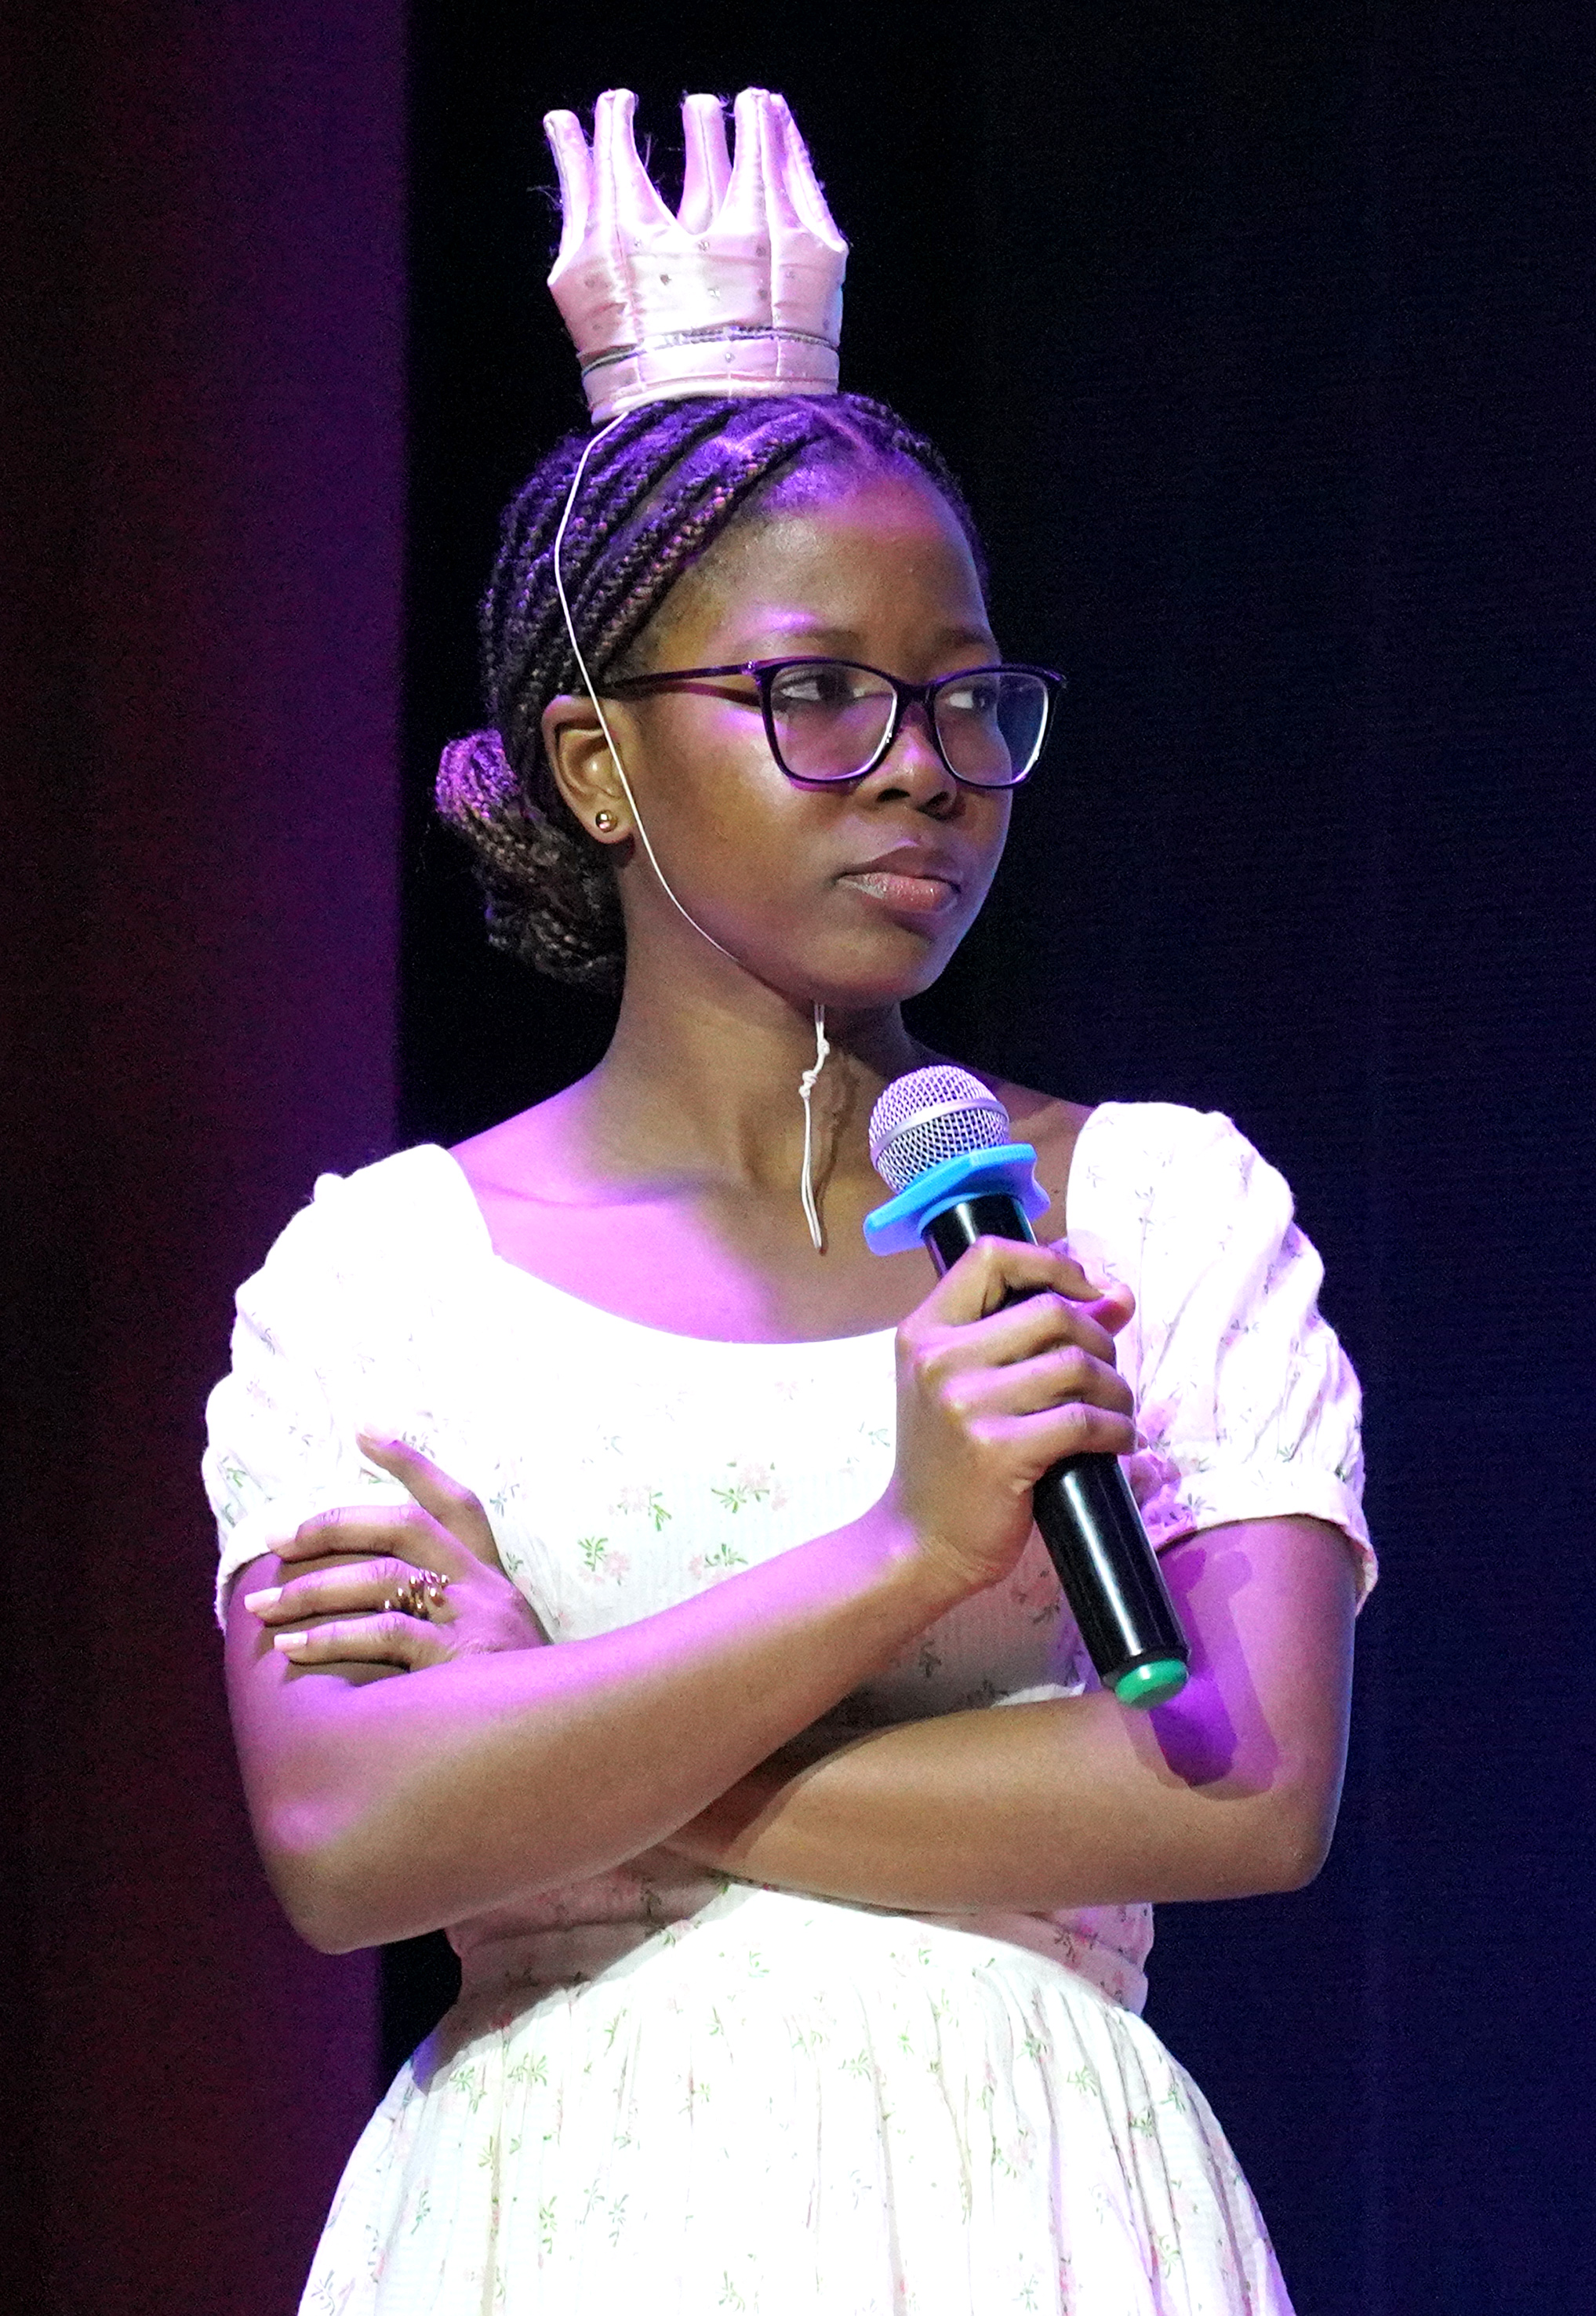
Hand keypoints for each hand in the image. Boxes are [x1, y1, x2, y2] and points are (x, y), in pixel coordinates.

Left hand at [241, 1436, 547, 1673]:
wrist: (564, 1741)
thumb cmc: (514, 1701)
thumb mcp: (497, 1646)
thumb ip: (450, 1621)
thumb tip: (374, 1607)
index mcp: (493, 1577)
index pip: (455, 1502)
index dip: (411, 1463)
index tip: (364, 1429)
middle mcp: (485, 1587)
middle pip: (404, 1525)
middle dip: (333, 1525)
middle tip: (275, 1537)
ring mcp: (475, 1618)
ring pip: (381, 1578)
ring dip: (313, 1589)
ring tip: (263, 1607)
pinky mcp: (461, 1658)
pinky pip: (385, 1634)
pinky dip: (332, 1638)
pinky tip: (294, 1649)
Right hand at [888, 1239, 1135, 1601]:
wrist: (921, 1542)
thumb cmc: (951, 1460)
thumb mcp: (971, 1384)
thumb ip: (1035, 1334)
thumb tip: (1120, 1295)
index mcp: (925, 1332)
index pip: (992, 1256)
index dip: (1052, 1263)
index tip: (1087, 1290)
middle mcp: (939, 1360)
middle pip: (1051, 1311)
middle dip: (1098, 1338)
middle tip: (1106, 1374)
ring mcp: (966, 1405)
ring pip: (1076, 1364)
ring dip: (1116, 1388)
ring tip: (1116, 1410)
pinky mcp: (999, 1451)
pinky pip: (1084, 1420)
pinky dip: (1116, 1429)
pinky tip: (1116, 1441)